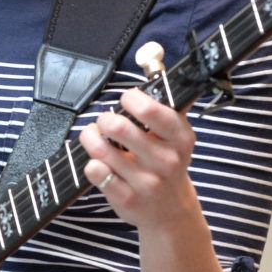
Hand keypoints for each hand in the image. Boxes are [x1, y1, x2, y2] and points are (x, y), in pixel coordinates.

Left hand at [80, 87, 202, 235]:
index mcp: (181, 138)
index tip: (126, 100)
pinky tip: (98, 162)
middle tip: (105, 122)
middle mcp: (166, 161)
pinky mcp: (126, 199)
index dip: (130, 98)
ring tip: (94, 137)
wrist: (171, 213)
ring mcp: (146, 182)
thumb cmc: (168, 165)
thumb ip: (165, 99)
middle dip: (104, 119)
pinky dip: (91, 163)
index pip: (150, 110)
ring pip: (101, 148)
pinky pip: (96, 171)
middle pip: (118, 127)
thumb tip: (153, 58)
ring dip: (91, 138)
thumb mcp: (177, 135)